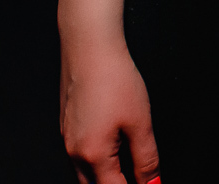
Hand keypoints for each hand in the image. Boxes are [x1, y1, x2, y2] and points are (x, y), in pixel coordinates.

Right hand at [61, 40, 159, 183]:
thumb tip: (153, 183)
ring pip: (84, 173)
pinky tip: (112, 146)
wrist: (89, 47)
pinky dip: (96, 160)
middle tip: (137, 177)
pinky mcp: (65, 125)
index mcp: (92, 155)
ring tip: (127, 166)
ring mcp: (66, 138)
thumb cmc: (114, 79)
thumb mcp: (140, 122)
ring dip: (104, 176)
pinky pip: (79, 155)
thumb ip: (146, 159)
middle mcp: (73, 152)